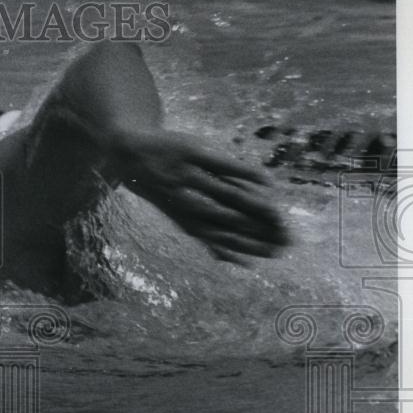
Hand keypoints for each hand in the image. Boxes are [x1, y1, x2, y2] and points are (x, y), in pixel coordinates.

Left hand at [112, 129, 289, 263]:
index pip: (220, 237)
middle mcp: (184, 199)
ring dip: (254, 204)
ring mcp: (187, 175)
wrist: (128, 151)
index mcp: (183, 218)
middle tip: (284, 239)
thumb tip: (233, 261)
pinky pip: (223, 164)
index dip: (248, 247)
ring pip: (226, 193)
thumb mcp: (176, 213)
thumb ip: (205, 235)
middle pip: (226, 218)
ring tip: (278, 215)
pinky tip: (268, 182)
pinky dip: (247, 172)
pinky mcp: (192, 151)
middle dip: (256, 231)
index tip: (274, 254)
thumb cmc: (161, 186)